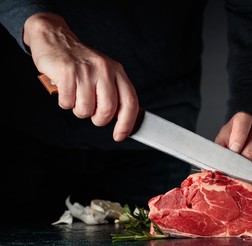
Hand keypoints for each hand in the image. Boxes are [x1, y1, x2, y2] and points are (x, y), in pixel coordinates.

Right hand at [23, 13, 138, 141]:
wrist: (55, 38)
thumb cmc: (81, 62)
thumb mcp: (104, 72)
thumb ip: (114, 92)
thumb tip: (122, 119)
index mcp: (117, 71)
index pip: (130, 102)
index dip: (127, 123)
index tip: (120, 136)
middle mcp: (105, 70)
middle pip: (108, 110)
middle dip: (98, 119)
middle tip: (91, 113)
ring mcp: (86, 71)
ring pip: (85, 110)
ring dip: (78, 110)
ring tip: (75, 95)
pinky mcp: (67, 73)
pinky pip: (67, 103)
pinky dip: (64, 102)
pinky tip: (65, 90)